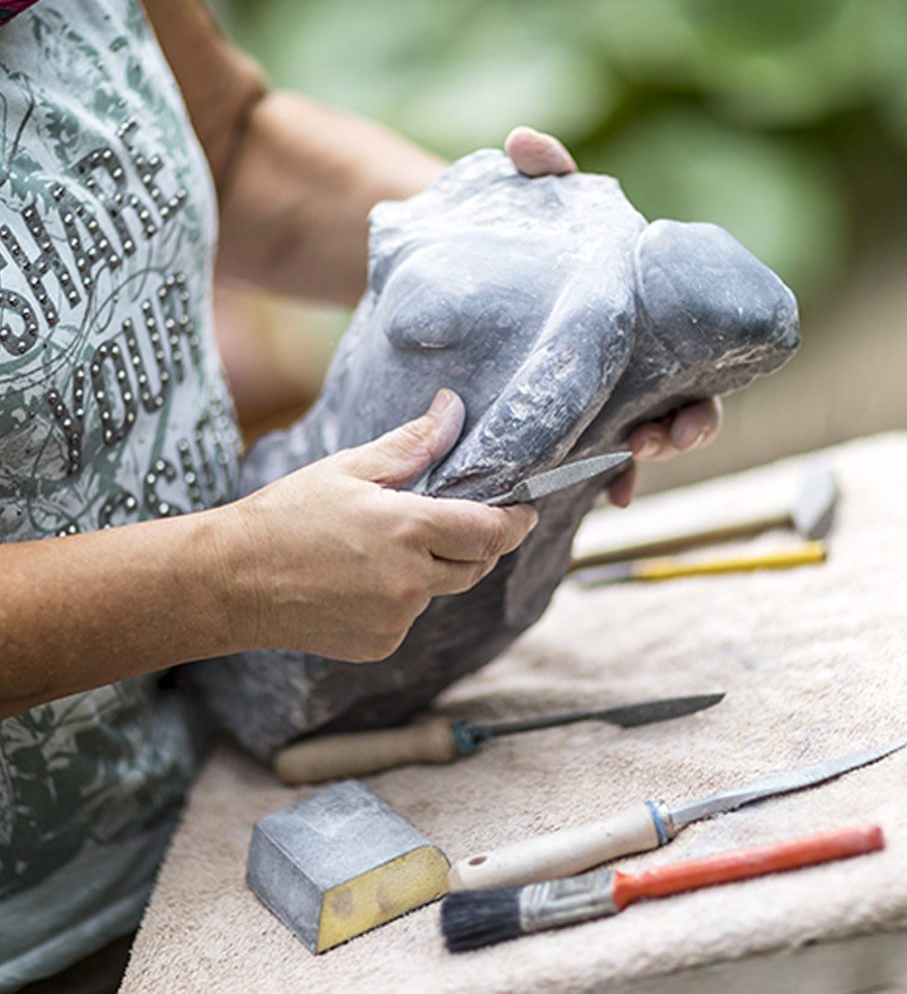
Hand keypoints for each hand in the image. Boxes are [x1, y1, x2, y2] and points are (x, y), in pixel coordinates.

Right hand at [220, 390, 537, 661]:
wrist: (231, 582)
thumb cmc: (285, 517)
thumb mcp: (349, 468)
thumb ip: (411, 445)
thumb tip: (453, 411)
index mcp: (407, 530)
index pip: (490, 531)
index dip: (515, 521)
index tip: (524, 511)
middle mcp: (410, 581)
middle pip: (476, 565)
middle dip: (476, 543)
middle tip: (453, 521)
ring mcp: (396, 619)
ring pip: (441, 591)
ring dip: (432, 569)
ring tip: (381, 549)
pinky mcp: (380, 645)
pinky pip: (410, 617)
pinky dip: (401, 598)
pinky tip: (361, 581)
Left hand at [504, 126, 722, 507]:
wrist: (471, 274)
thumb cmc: (523, 241)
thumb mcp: (537, 206)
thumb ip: (544, 174)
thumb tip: (525, 142)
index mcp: (646, 319)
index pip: (696, 360)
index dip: (702, 396)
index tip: (685, 414)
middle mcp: (636, 362)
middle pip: (682, 408)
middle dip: (682, 433)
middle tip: (658, 440)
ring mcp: (602, 393)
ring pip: (643, 438)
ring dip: (642, 461)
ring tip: (623, 470)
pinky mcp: (564, 415)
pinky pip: (596, 457)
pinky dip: (606, 478)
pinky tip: (603, 498)